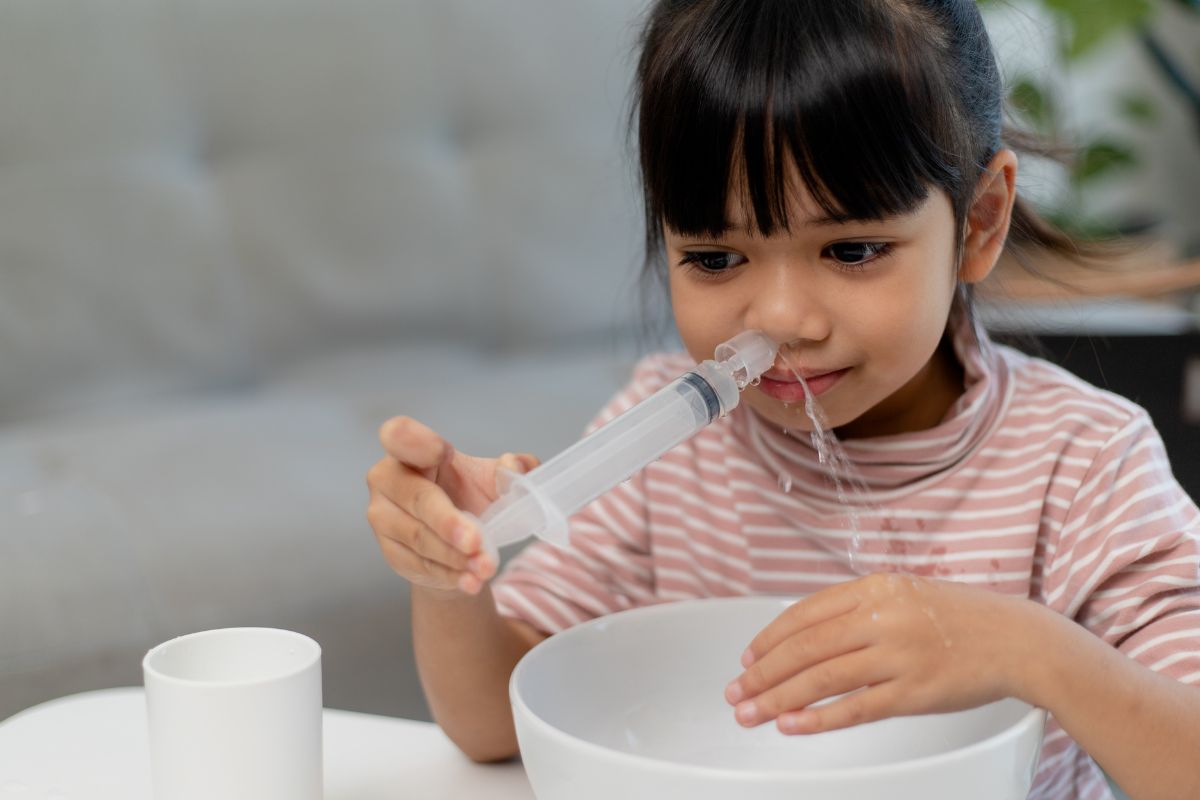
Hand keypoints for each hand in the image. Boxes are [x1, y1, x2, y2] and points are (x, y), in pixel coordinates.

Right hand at [366, 416, 538, 594]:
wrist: (456, 541)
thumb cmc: (468, 495)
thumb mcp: (493, 478)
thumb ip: (512, 468)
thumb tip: (515, 467)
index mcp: (410, 450)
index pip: (397, 435)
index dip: (415, 441)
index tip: (442, 451)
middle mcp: (388, 480)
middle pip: (416, 498)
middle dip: (448, 522)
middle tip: (477, 541)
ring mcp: (383, 518)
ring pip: (420, 538)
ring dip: (455, 556)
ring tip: (486, 567)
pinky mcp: (391, 553)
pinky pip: (421, 565)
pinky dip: (450, 574)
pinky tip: (471, 580)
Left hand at [724, 573, 1041, 733]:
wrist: (1018, 639)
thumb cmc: (959, 618)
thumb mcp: (904, 593)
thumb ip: (857, 608)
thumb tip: (804, 635)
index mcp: (875, 587)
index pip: (805, 614)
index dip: (770, 639)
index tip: (747, 659)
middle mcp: (882, 617)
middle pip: (805, 648)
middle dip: (762, 673)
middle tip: (735, 691)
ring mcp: (898, 655)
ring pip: (822, 679)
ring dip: (779, 698)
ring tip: (750, 713)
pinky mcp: (914, 692)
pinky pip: (855, 708)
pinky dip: (818, 718)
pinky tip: (791, 725)